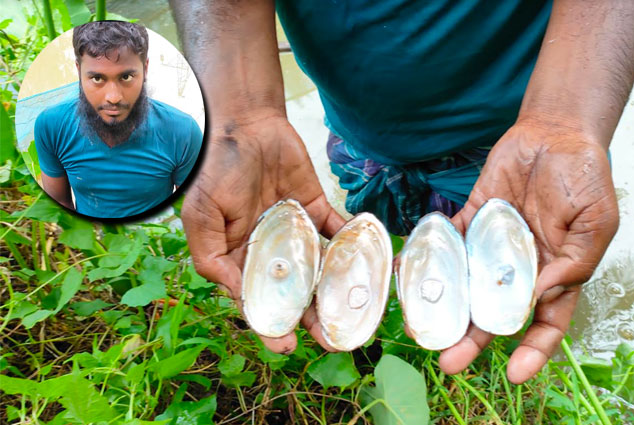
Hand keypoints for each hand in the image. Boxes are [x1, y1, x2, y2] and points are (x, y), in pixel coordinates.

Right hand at [182, 114, 345, 353]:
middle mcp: (269, 251)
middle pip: (294, 291)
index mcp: (238, 258)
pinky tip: (367, 261)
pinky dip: (352, 243)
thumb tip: (235, 296)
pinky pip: (336, 230)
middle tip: (337, 339)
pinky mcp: (315, 209)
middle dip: (314, 317)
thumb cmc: (215, 170)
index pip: (257, 299)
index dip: (271, 323)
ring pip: (318, 268)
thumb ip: (213, 258)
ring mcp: (295, 232)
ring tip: (356, 314)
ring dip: (336, 291)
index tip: (287, 344)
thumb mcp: (202, 217)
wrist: (245, 124)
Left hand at [439, 118, 619, 382]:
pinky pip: (450, 241)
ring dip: (446, 305)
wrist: (556, 131)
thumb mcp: (597, 221)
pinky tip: (410, 271)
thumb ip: (574, 261)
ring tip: (421, 325)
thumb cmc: (586, 176)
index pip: (547, 321)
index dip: (533, 350)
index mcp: (558, 271)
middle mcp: (522, 265)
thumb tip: (541, 295)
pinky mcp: (473, 218)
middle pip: (496, 311)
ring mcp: (494, 243)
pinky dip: (430, 255)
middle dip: (474, 338)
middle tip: (449, 360)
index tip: (515, 373)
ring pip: (467, 283)